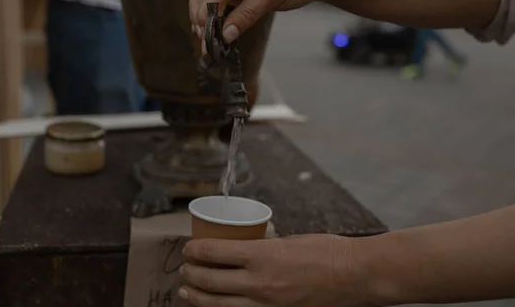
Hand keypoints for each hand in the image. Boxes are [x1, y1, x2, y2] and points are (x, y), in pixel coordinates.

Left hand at [178, 235, 369, 306]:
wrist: (354, 276)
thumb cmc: (326, 251)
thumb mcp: (288, 240)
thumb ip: (263, 247)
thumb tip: (245, 248)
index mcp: (261, 256)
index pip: (214, 252)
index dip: (195, 250)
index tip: (188, 247)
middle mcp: (259, 283)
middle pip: (210, 281)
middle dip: (191, 274)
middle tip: (184, 268)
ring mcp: (266, 304)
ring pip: (220, 304)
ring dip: (198, 297)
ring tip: (187, 291)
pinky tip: (215, 305)